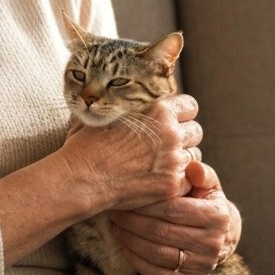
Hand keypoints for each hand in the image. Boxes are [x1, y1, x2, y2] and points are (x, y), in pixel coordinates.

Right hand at [56, 94, 203, 213]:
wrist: (79, 178)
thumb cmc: (85, 144)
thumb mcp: (102, 111)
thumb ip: (123, 102)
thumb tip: (114, 90)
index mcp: (158, 109)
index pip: (190, 106)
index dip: (181, 115)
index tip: (172, 124)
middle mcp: (170, 132)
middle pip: (195, 132)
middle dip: (182, 138)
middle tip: (165, 148)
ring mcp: (173, 159)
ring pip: (194, 157)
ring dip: (181, 161)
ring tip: (159, 167)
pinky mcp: (171, 184)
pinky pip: (188, 181)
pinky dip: (177, 182)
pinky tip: (158, 182)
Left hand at [109, 160, 241, 274]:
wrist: (221, 236)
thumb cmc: (206, 202)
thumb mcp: (208, 185)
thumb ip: (200, 174)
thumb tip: (192, 166)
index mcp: (218, 216)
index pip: (173, 209)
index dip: (146, 203)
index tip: (127, 195)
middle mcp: (213, 243)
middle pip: (162, 232)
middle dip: (132, 221)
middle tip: (113, 210)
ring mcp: (202, 265)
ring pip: (157, 253)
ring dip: (130, 239)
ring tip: (115, 225)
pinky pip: (157, 272)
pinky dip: (136, 259)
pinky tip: (124, 244)